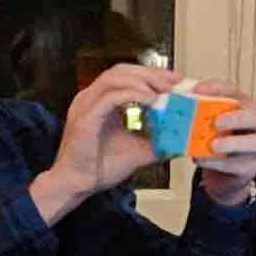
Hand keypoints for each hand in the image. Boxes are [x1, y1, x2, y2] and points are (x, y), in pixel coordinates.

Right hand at [45, 60, 172, 210]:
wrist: (76, 186)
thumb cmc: (99, 168)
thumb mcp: (137, 150)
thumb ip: (156, 141)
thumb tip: (180, 140)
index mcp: (99, 101)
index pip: (126, 75)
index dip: (151, 74)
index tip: (175, 81)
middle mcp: (89, 98)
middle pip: (121, 70)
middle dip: (150, 73)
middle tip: (174, 83)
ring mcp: (85, 106)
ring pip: (115, 77)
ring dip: (143, 80)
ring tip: (164, 91)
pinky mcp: (85, 118)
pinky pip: (110, 96)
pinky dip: (133, 94)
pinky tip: (150, 101)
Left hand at [182, 80, 255, 204]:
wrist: (224, 170)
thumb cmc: (218, 138)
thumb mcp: (208, 120)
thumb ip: (198, 109)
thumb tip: (178, 97)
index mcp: (245, 105)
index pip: (234, 91)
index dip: (217, 89)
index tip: (197, 91)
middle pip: (255, 117)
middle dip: (235, 118)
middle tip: (215, 122)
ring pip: (255, 143)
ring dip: (232, 143)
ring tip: (213, 145)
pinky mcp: (251, 167)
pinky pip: (238, 165)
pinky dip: (219, 162)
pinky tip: (203, 159)